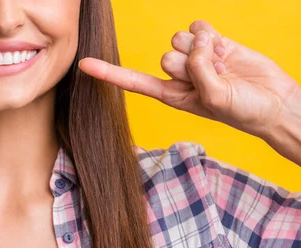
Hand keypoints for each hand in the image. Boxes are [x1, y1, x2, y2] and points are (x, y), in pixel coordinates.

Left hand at [78, 20, 299, 141]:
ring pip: (180, 38)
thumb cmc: (242, 111)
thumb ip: (198, 71)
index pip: (133, 81)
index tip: (83, 65)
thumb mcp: (214, 98)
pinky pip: (198, 26)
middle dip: (191, 63)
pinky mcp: (212, 41)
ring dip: (203, 48)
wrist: (274, 103)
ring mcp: (195, 57)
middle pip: (166, 55)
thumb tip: (196, 44)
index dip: (109, 73)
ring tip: (222, 64)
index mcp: (170, 94)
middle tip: (214, 76)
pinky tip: (225, 49)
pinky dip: (212, 34)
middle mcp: (178, 75)